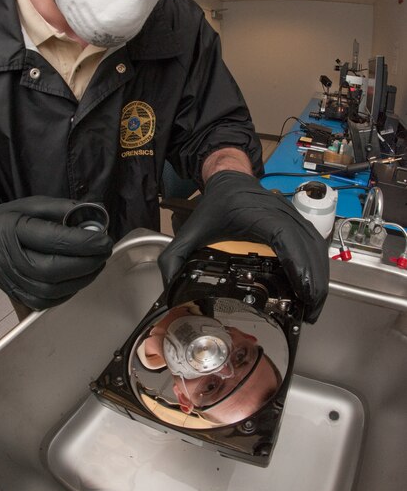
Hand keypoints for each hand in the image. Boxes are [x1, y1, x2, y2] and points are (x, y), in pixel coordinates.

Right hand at [0, 197, 112, 309]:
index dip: (83, 242)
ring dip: (82, 279)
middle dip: (86, 263)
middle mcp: (9, 257)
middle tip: (104, 253)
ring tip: (97, 265)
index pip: (52, 240)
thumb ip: (66, 209)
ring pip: (51, 290)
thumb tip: (96, 216)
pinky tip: (80, 278)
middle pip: (51, 269)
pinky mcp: (17, 294)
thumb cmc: (14, 218)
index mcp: (12, 229)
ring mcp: (11, 279)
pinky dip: (69, 292)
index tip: (104, 240)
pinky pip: (47, 302)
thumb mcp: (37, 204)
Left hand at [158, 171, 328, 323]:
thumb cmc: (216, 204)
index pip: (284, 237)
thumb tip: (170, 287)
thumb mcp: (191, 230)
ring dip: (319, 275)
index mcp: (255, 214)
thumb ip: (175, 257)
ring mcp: (290, 214)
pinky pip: (313, 242)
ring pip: (315, 245)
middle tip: (310, 311)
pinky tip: (313, 285)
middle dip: (314, 280)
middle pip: (307, 245)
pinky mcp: (296, 220)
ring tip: (314, 304)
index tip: (302, 289)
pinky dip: (317, 264)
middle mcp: (278, 212)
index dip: (297, 262)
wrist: (230, 179)